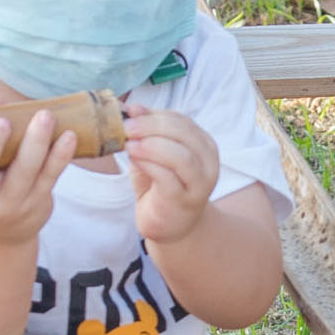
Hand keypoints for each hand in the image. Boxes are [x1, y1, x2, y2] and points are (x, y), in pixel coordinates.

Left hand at [122, 104, 224, 246]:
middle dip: (151, 126)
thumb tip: (132, 108)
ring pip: (180, 156)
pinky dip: (149, 165)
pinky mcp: (184, 202)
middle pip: (183, 134)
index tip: (130, 112)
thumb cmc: (162, 186)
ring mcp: (199, 184)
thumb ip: (147, 133)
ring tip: (129, 144)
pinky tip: (134, 160)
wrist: (172, 226)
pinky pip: (168, 179)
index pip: (181, 121)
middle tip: (127, 127)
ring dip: (151, 146)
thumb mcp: (154, 154)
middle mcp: (208, 162)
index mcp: (203, 145)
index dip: (154, 114)